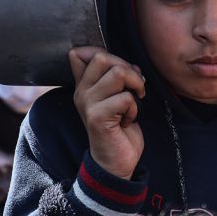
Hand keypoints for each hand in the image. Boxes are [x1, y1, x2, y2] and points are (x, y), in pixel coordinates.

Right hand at [69, 46, 145, 179]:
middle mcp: (81, 92)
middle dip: (128, 69)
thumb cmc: (119, 130)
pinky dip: (135, 108)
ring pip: (118, 73)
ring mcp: (87, 104)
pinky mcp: (97, 117)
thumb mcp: (116, 100)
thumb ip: (114, 80)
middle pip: (103, 57)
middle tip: (135, 89)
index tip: (123, 73)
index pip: (81, 52)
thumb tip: (125, 62)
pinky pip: (125, 98)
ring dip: (135, 86)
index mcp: (84, 85)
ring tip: (134, 102)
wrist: (115, 162)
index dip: (108, 56)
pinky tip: (128, 121)